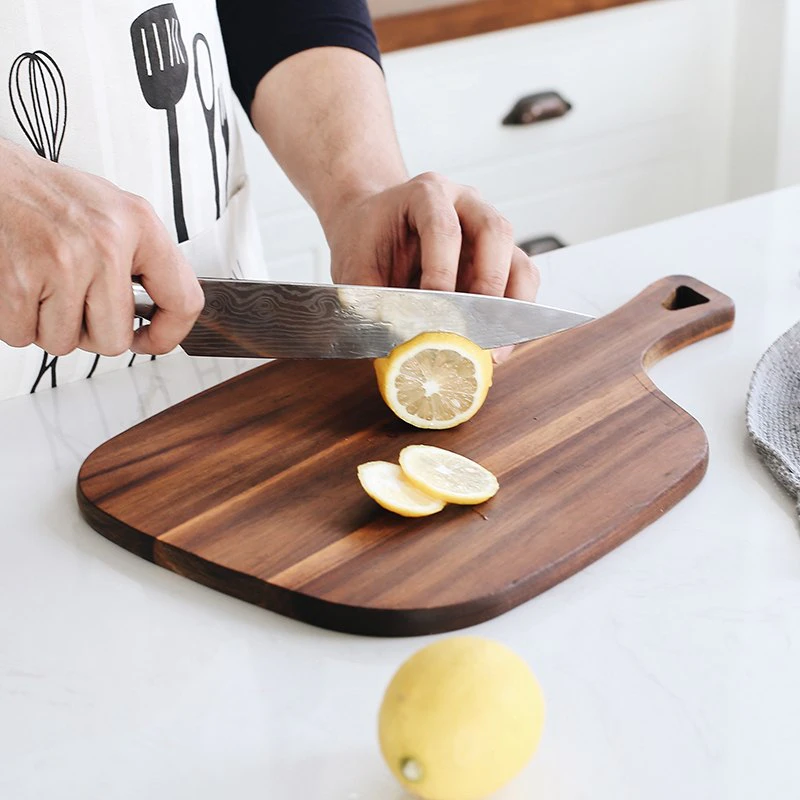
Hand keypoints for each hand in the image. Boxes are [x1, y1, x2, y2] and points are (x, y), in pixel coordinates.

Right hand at [0, 139, 203, 356]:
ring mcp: (64, 264)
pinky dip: (15, 320)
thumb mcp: (114, 212)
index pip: (184, 300)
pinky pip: (21, 335)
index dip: (167, 334)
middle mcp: (106, 244)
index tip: (149, 339)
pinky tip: (19, 286)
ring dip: (48, 325)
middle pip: (113, 340)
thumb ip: (142, 259)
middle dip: (89, 332)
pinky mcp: (20, 280)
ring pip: (64, 343)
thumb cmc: (49, 194)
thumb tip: (158, 314)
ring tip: (43, 285)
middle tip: (73, 301)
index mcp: (139, 224)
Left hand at [325, 172, 539, 362]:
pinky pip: (522, 282)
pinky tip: (497, 346)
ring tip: (493, 348)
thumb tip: (394, 347)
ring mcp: (489, 230)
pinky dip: (515, 316)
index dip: (441, 272)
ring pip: (519, 260)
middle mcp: (466, 204)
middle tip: (472, 329)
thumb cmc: (365, 243)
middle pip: (495, 232)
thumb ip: (369, 302)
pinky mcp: (501, 258)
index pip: (443, 228)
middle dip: (487, 285)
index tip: (433, 312)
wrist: (372, 226)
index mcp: (425, 194)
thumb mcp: (353, 267)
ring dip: (510, 306)